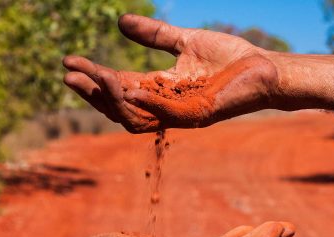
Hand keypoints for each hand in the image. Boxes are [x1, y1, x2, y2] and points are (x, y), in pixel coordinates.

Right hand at [63, 14, 281, 132]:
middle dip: (92, 92)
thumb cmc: (230, 58)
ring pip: (136, 116)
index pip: (117, 86)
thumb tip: (120, 22)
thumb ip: (154, 35)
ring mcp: (181, 113)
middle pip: (119, 106)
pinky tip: (128, 88)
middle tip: (69, 75)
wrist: (265, 67)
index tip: (68, 60)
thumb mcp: (184, 41)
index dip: (92, 76)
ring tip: (93, 77)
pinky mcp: (199, 114)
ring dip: (112, 99)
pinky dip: (146, 103)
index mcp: (160, 89)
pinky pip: (166, 114)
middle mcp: (165, 106)